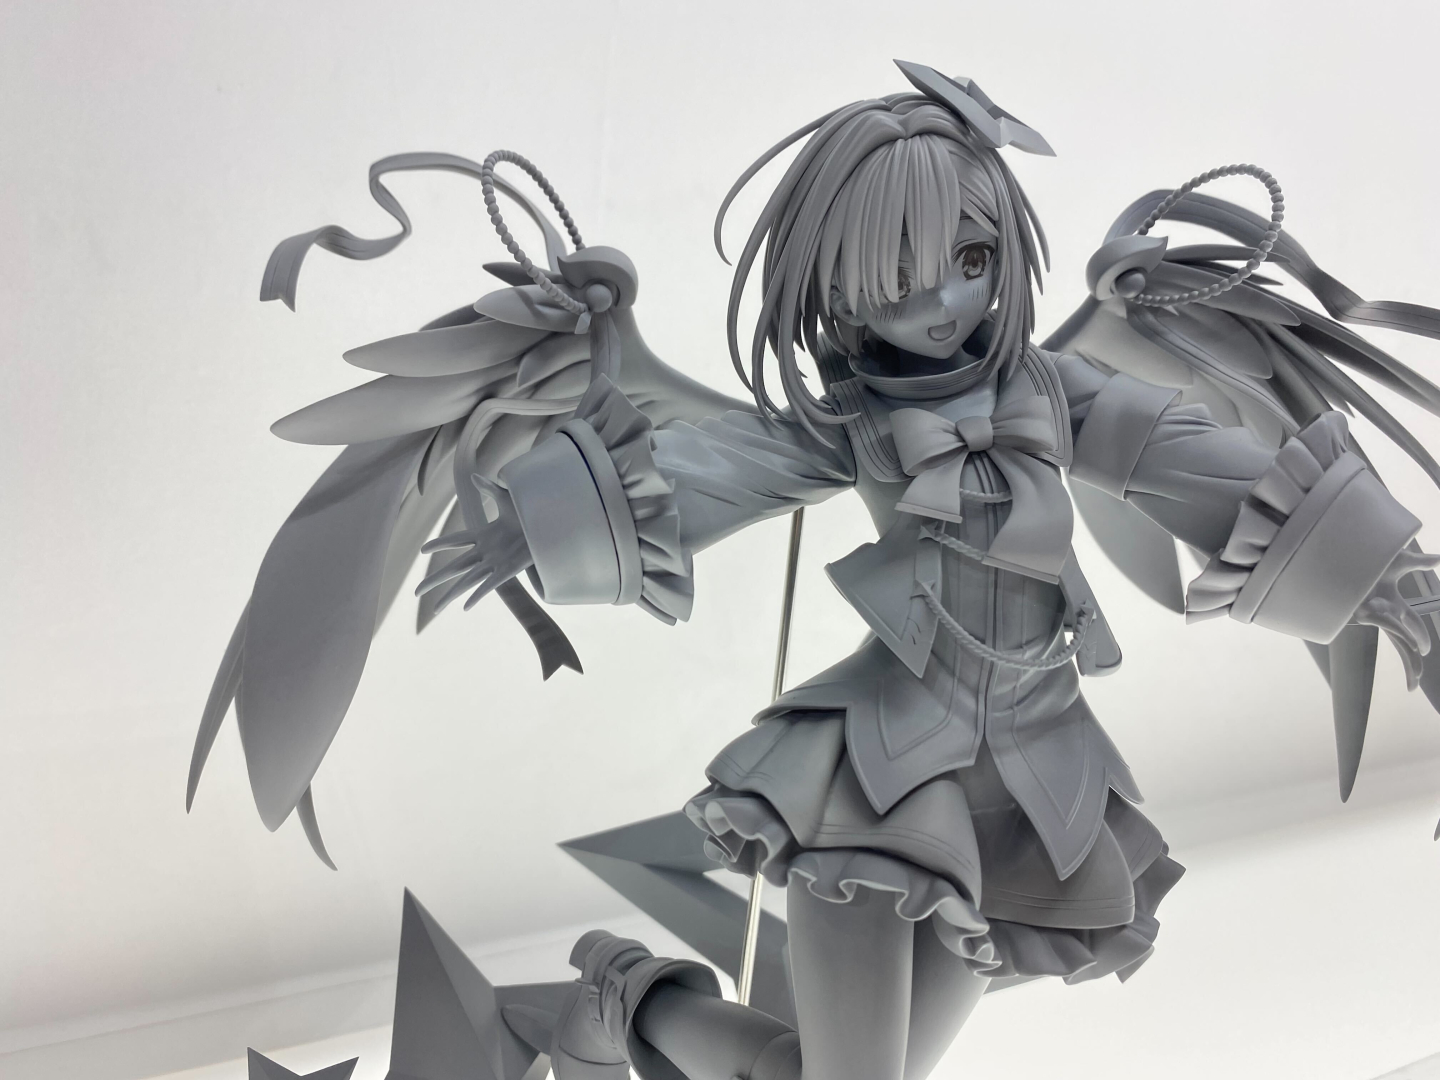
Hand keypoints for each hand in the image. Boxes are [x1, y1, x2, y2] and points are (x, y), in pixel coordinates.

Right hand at [415, 473, 533, 611]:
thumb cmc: (528, 513)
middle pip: (453, 568)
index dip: (439, 545)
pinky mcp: (508, 571)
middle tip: (415, 593)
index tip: (422, 550)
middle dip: (434, 580)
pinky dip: (477, 595)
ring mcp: (494, 563)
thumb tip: (474, 477)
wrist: (548, 525)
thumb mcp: (506, 498)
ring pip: (467, 581)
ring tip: (435, 609)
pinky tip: (465, 607)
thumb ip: (489, 489)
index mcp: (483, 535)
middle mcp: (484, 552)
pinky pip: (489, 585)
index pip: (455, 541)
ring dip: (451, 594)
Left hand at [1352, 548, 1439, 689]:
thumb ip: (1419, 562)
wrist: (1343, 553)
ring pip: (1394, 634)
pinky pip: (1385, 621)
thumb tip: (1439, 559)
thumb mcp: (1398, 560)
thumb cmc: (1367, 557)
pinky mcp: (1359, 608)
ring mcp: (1369, 610)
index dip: (1420, 636)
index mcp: (1391, 602)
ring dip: (1407, 652)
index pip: (1410, 623)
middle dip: (1410, 661)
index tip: (1426, 650)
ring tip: (1416, 672)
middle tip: (1413, 683)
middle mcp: (1381, 610)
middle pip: (1400, 640)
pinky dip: (1400, 631)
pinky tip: (1413, 647)